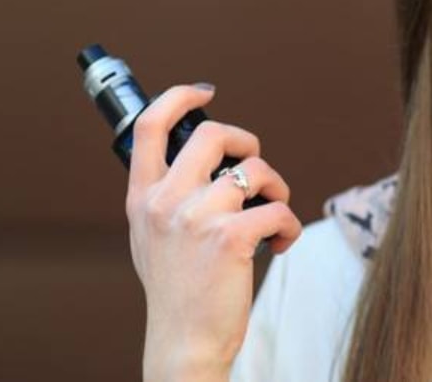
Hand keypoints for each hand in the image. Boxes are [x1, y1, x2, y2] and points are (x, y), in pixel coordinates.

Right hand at [124, 84, 302, 379]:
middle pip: (212, 134)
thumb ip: (163, 197)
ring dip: (277, 187)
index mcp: (142, 198)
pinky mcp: (230, 238)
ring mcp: (196, 218)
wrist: (185, 340)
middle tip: (256, 163)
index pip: (150, 126)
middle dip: (246, 141)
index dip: (179, 97)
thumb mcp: (150, 237)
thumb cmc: (176, 289)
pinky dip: (290, 226)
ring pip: (255, 170)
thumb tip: (193, 159)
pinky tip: (281, 244)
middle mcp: (164, 202)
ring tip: (274, 216)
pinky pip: (278, 208)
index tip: (204, 92)